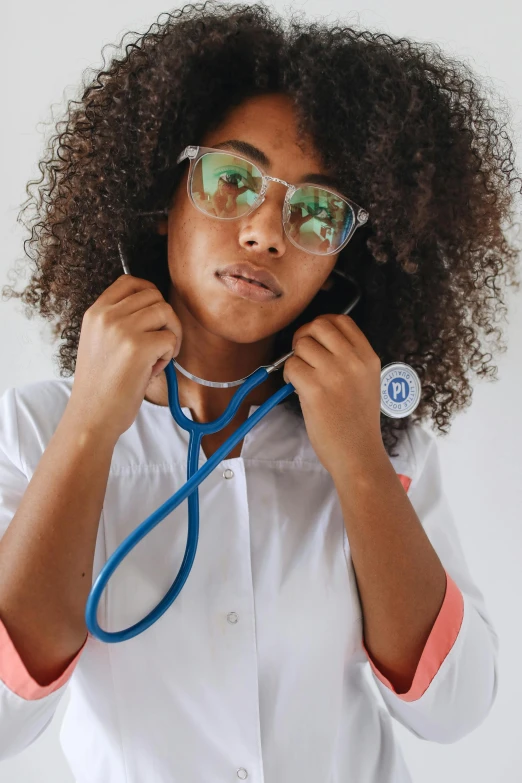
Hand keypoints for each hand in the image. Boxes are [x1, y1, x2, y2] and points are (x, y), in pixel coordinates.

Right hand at [68, 274, 181, 442]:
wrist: (92, 416)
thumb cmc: (101, 386)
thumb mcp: (98, 343)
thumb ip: (119, 322)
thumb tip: (156, 309)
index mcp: (95, 313)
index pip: (130, 282)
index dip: (151, 293)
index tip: (156, 314)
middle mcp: (107, 316)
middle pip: (154, 296)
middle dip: (165, 319)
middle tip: (159, 345)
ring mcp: (122, 330)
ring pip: (166, 313)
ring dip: (171, 335)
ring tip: (157, 357)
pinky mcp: (138, 347)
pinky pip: (170, 338)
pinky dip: (169, 354)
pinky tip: (153, 369)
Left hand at [282, 314, 383, 476]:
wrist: (358, 453)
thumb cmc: (358, 421)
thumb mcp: (366, 381)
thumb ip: (348, 358)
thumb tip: (314, 340)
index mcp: (368, 357)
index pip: (341, 320)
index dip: (322, 325)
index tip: (315, 339)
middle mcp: (353, 361)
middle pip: (318, 326)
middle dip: (304, 337)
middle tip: (302, 355)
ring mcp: (334, 374)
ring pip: (302, 345)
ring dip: (296, 359)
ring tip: (302, 377)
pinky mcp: (315, 389)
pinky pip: (292, 366)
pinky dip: (289, 375)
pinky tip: (297, 388)